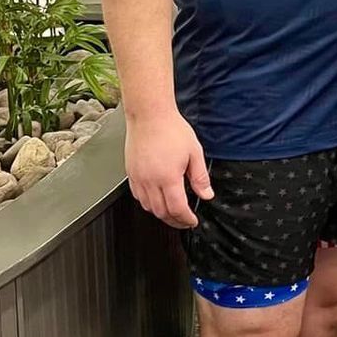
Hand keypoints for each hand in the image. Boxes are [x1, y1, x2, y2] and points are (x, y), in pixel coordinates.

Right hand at [124, 109, 213, 226]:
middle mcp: (150, 180)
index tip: (192, 221)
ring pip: (148, 207)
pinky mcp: (130, 173)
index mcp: (168, 177)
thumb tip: (206, 194)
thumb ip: (200, 177)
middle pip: (161, 212)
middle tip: (184, 221)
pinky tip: (156, 200)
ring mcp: (138, 178)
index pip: (177, 209)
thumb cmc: (171, 129)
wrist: (149, 115)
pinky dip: (148, 203)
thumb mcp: (194, 152)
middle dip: (175, 221)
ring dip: (161, 214)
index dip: (186, 219)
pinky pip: (138, 196)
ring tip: (172, 213)